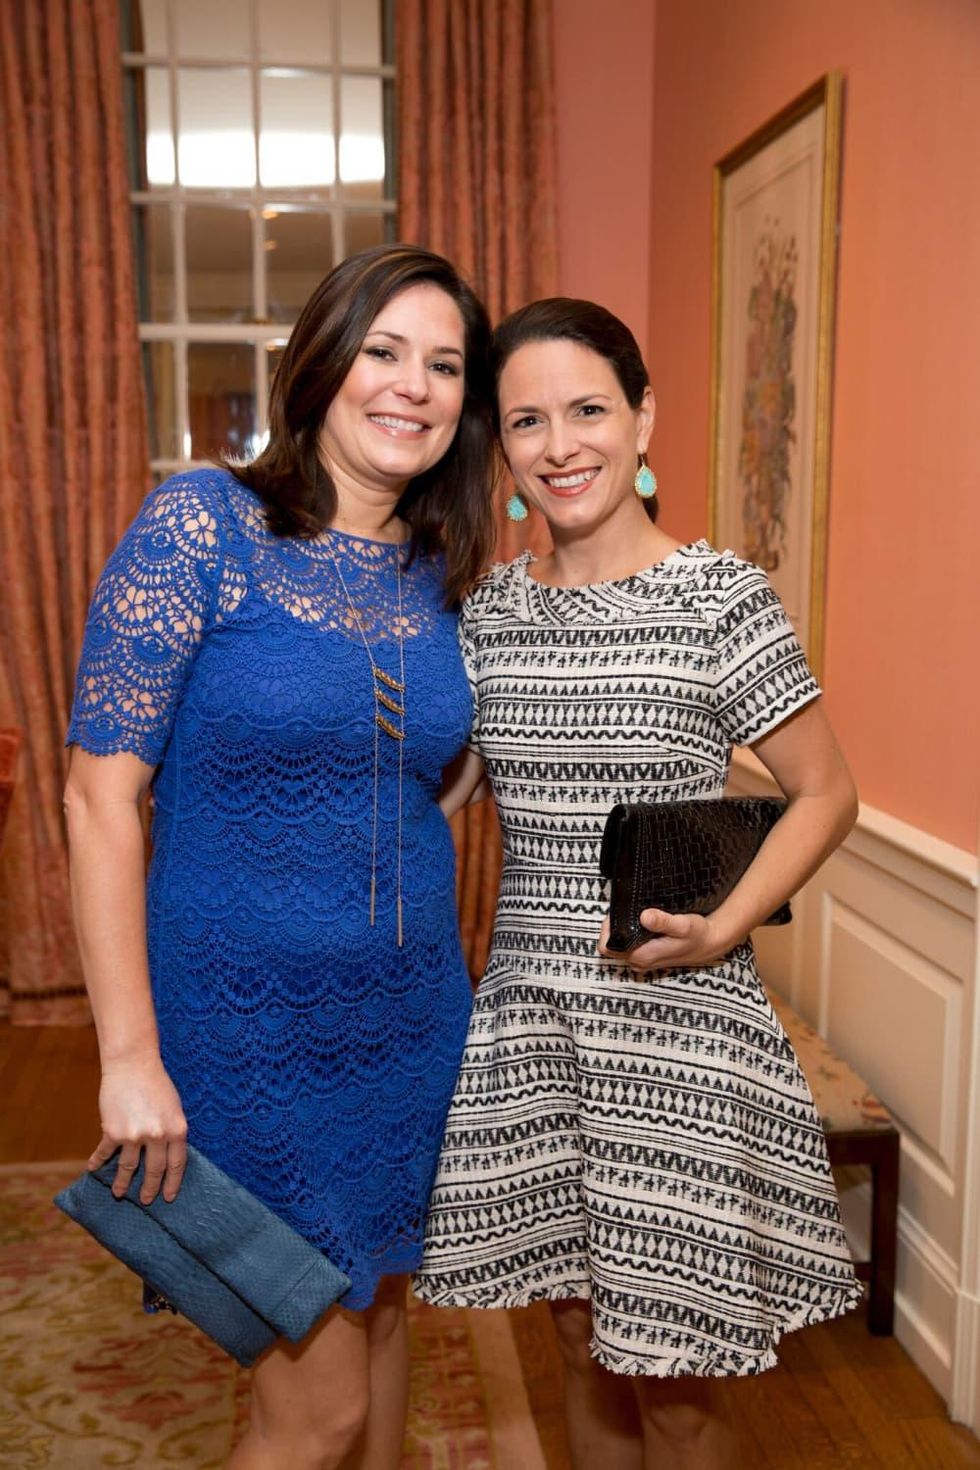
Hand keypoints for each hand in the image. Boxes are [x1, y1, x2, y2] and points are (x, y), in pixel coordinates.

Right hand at [89, 1051, 187, 1204]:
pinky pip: (105, 1153)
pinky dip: (98, 1162)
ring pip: (129, 1167)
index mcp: (177, 1130)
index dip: (172, 1183)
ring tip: (119, 1193)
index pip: (177, 1165)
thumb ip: (172, 1132)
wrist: (132, 1064)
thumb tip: (168, 1156)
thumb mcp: (174, 1108)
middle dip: (149, 1189)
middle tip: (146, 1200)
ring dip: (123, 1183)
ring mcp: (134, 1135)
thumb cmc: (157, 1083)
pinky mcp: (113, 1131)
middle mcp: (157, 1136)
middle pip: (154, 1171)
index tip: (168, 1197)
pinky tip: (93, 1169)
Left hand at [598, 909, 730, 972]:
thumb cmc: (696, 934)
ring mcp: (642, 961)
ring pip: (620, 945)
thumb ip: (663, 922)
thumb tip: (645, 916)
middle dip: (614, 927)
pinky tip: (642, 923)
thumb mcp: (683, 925)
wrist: (709, 944)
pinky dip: (631, 934)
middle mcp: (639, 962)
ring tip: (635, 914)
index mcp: (641, 956)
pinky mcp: (647, 957)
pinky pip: (629, 945)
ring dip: (623, 930)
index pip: (607, 946)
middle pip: (611, 945)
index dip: (607, 928)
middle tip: (626, 910)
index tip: (617, 912)